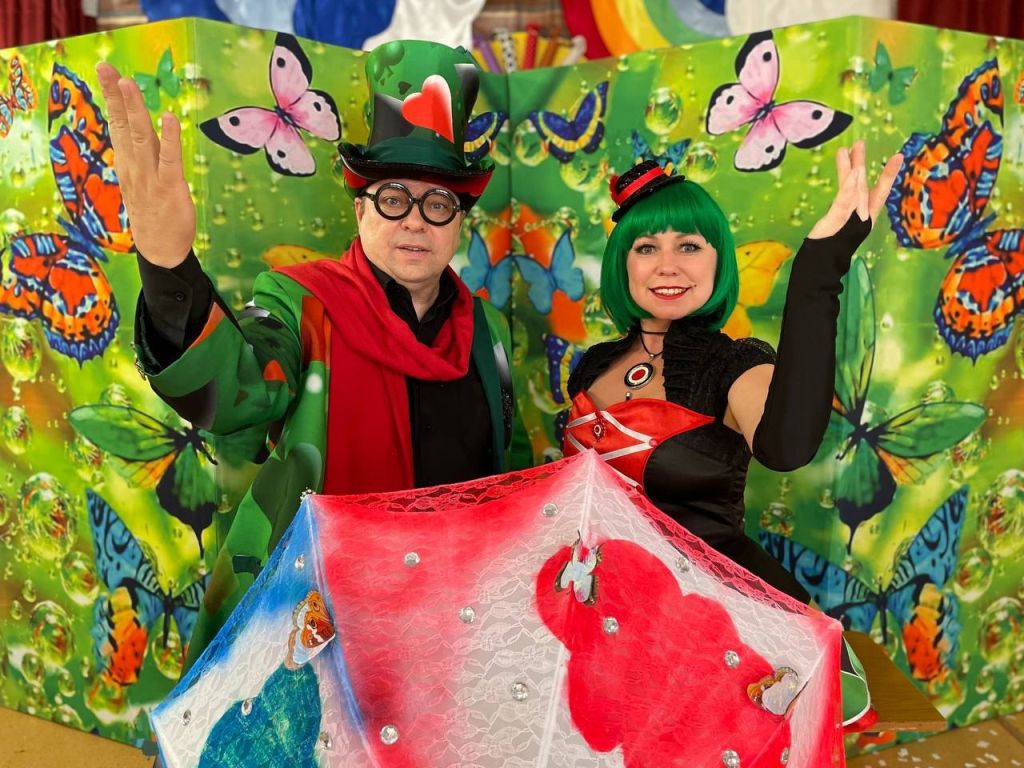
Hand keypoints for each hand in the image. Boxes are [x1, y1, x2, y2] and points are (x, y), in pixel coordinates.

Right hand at [96, 62, 195, 268]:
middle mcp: (135, 166)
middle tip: (107, 68)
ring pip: (141, 137)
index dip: (111, 98)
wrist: (160, 249)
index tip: (106, 72)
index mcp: (127, 163)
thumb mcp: (139, 181)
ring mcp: (150, 176)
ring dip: (135, 110)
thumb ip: (139, 157)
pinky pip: (169, 158)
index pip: (116, 124)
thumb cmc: (153, 212)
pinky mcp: (170, 186)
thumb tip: (136, 134)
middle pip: (123, 125)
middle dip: (116, 96)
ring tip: (130, 84)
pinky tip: (169, 117)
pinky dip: (169, 137)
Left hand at [806, 140, 902, 239]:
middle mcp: (861, 215)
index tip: (899, 157)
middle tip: (862, 142)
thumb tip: (853, 179)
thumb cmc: (834, 241)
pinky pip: (844, 202)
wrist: (824, 263)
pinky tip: (854, 175)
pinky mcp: (837, 221)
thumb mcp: (841, 217)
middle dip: (862, 163)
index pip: (877, 190)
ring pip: (854, 190)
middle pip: (863, 185)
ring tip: (855, 149)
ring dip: (855, 169)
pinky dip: (850, 189)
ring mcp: (850, 218)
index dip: (888, 174)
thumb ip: (847, 197)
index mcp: (864, 213)